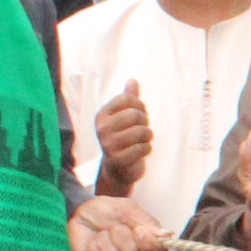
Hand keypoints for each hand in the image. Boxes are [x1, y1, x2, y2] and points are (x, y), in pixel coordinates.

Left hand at [70, 194, 169, 250]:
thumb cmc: (106, 210)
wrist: (81, 212)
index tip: (140, 231)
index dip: (151, 246)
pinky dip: (94, 248)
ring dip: (106, 240)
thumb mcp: (127, 208)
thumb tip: (166, 235)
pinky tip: (93, 242)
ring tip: (102, 233)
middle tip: (115, 227)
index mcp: (146, 242)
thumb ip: (146, 221)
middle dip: (122, 236)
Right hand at [94, 80, 151, 196]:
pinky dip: (147, 149)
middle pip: (135, 114)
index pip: (128, 99)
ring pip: (142, 131)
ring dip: (148, 137)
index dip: (140, 106)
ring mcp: (108, 144)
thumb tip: (132, 80)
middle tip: (141, 130)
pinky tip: (141, 152)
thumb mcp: (123, 118)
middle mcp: (102, 128)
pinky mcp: (118, 159)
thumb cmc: (123, 140)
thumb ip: (128, 99)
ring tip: (142, 141)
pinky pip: (143, 148)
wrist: (117, 170)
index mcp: (102, 115)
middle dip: (145, 122)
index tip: (138, 114)